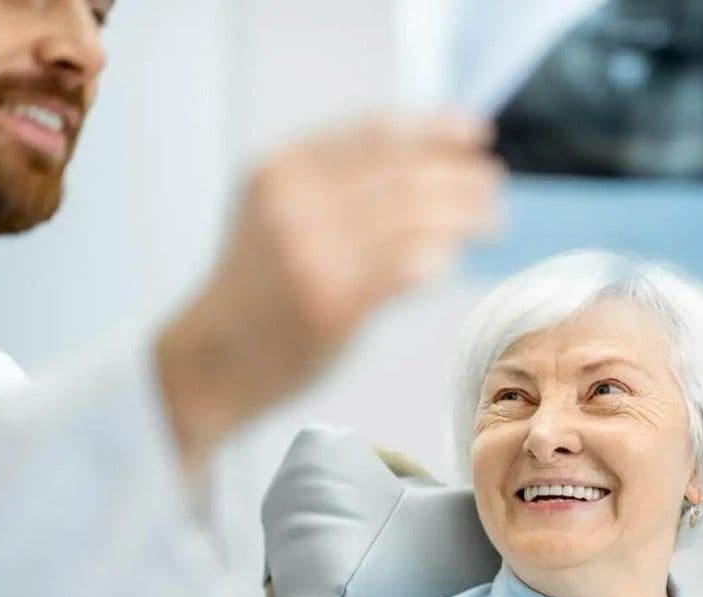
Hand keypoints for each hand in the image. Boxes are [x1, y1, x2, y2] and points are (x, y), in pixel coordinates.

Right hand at [156, 115, 502, 472]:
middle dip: (461, 176)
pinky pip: (404, 270)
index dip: (435, 131)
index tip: (475, 134)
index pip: (377, 135)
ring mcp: (312, 254)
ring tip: (491, 219)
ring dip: (462, 216)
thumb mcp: (278, 212)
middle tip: (493, 185)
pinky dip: (436, 258)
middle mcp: (294, 204)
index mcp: (282, 169)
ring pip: (412, 220)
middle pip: (403, 175)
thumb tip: (428, 160)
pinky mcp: (331, 304)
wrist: (209, 359)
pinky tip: (450, 259)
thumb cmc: (257, 288)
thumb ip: (336, 184)